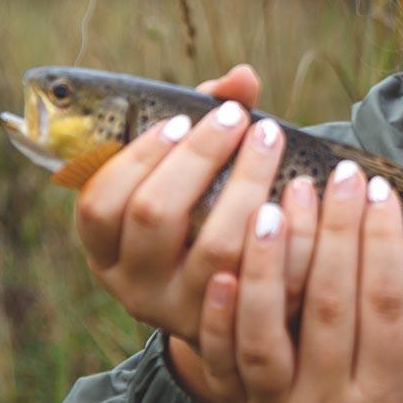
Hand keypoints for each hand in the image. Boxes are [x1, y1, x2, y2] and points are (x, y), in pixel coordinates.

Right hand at [72, 64, 276, 344]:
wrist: (242, 306)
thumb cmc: (206, 219)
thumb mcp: (188, 180)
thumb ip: (205, 123)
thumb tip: (241, 77)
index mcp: (106, 250)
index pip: (100, 203)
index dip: (137, 157)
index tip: (179, 119)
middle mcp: (136, 287)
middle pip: (154, 214)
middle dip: (197, 156)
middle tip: (236, 118)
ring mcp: (189, 311)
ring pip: (216, 245)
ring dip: (247, 182)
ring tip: (272, 137)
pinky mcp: (246, 325)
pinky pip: (268, 274)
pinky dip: (289, 228)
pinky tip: (302, 189)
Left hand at [191, 162, 402, 402]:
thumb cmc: (388, 389)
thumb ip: (393, 296)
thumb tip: (377, 200)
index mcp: (385, 397)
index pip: (385, 305)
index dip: (382, 241)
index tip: (377, 188)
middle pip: (329, 309)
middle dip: (333, 232)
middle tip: (334, 176)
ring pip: (264, 334)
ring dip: (270, 263)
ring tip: (276, 202)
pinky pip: (220, 359)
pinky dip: (220, 313)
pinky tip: (224, 267)